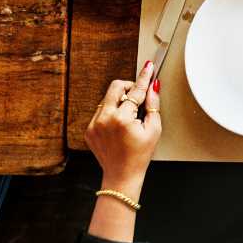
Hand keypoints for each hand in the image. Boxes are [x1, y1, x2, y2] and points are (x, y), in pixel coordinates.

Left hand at [85, 60, 161, 195]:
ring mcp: (94, 124)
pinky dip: (111, 112)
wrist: (121, 176)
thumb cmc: (140, 156)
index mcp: (122, 119)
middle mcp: (105, 119)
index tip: (148, 67)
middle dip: (129, 87)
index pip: (136, 91)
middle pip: (116, 86)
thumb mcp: (154, 130)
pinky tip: (119, 126)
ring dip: (120, 100)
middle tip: (138, 95)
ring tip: (129, 117)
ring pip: (107, 98)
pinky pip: (101, 110)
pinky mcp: (89, 129)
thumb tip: (153, 87)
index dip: (144, 78)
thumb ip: (153, 105)